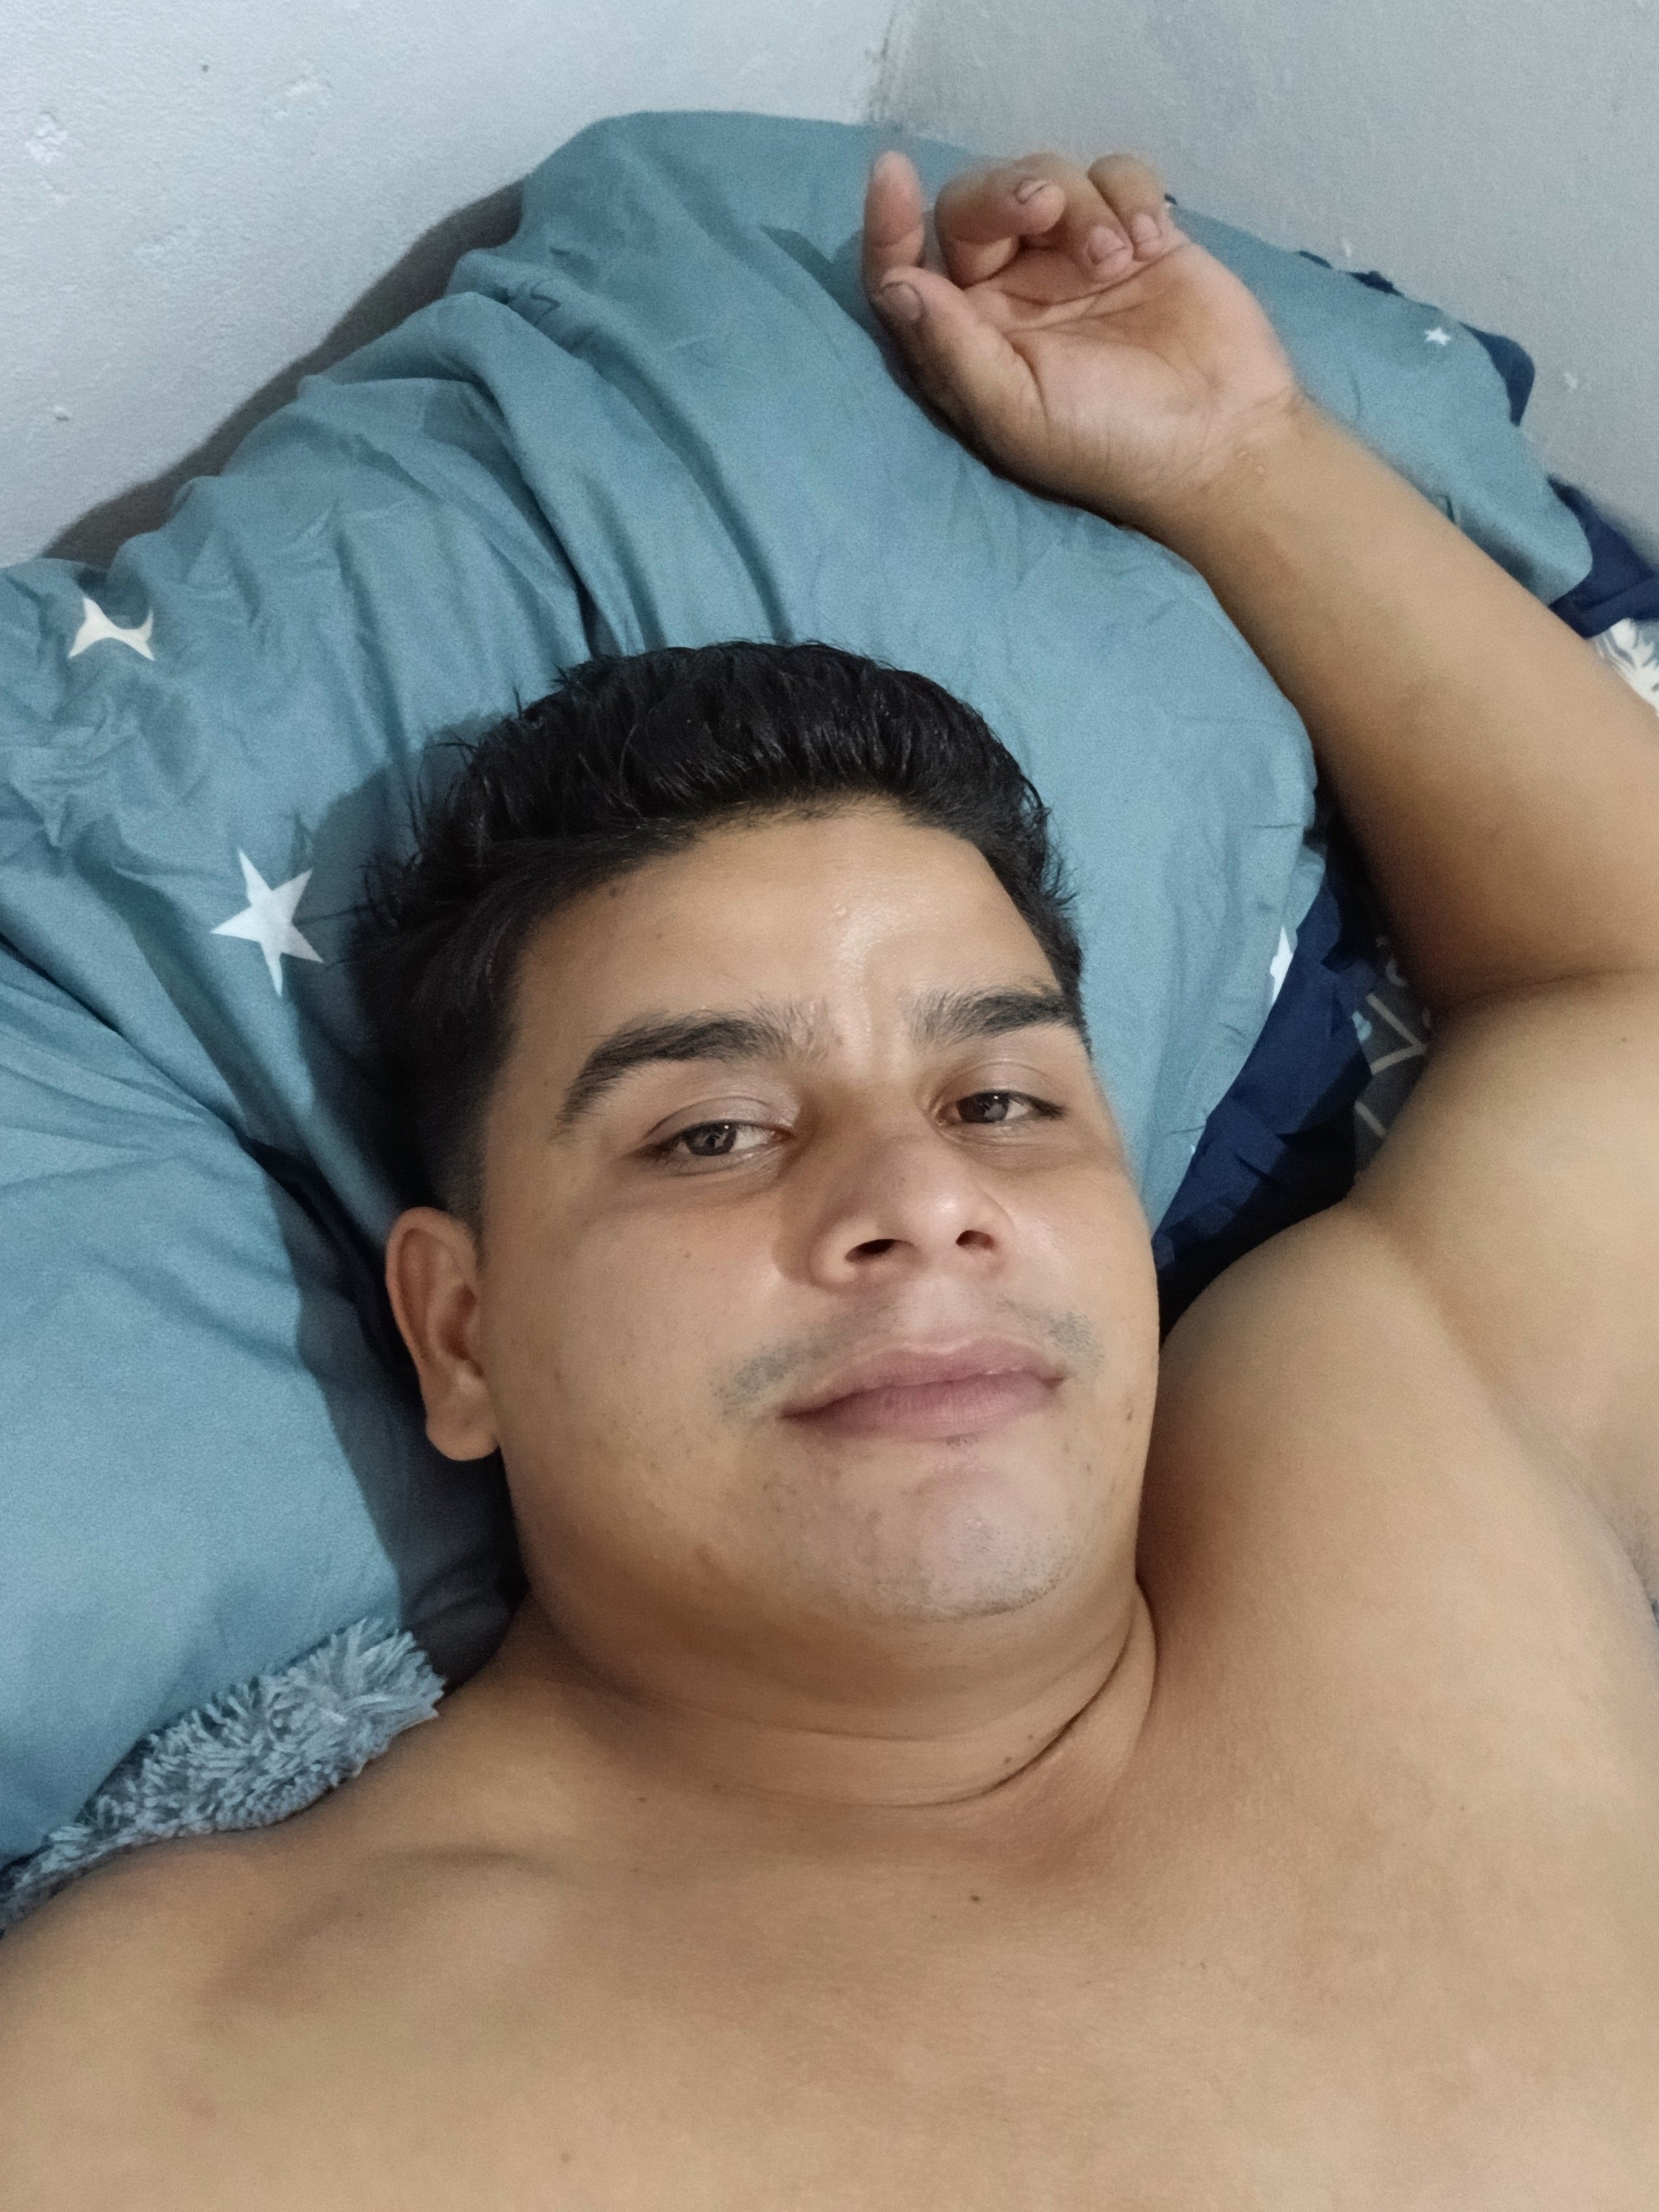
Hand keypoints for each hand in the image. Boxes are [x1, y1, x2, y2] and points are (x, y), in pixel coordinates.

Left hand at [861, 148, 1306, 534]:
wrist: (1219, 439)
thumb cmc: (1107, 443)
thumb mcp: (1015, 411)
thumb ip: (951, 347)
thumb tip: (896, 284)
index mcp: (966, 339)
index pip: (905, 268)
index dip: (890, 222)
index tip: (893, 175)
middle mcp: (1009, 293)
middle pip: (975, 205)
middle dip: (1005, 191)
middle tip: (1045, 206)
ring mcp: (1072, 260)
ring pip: (1046, 177)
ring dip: (1080, 203)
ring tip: (1118, 260)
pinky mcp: (1134, 235)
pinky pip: (1114, 174)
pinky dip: (1130, 193)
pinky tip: (1153, 242)